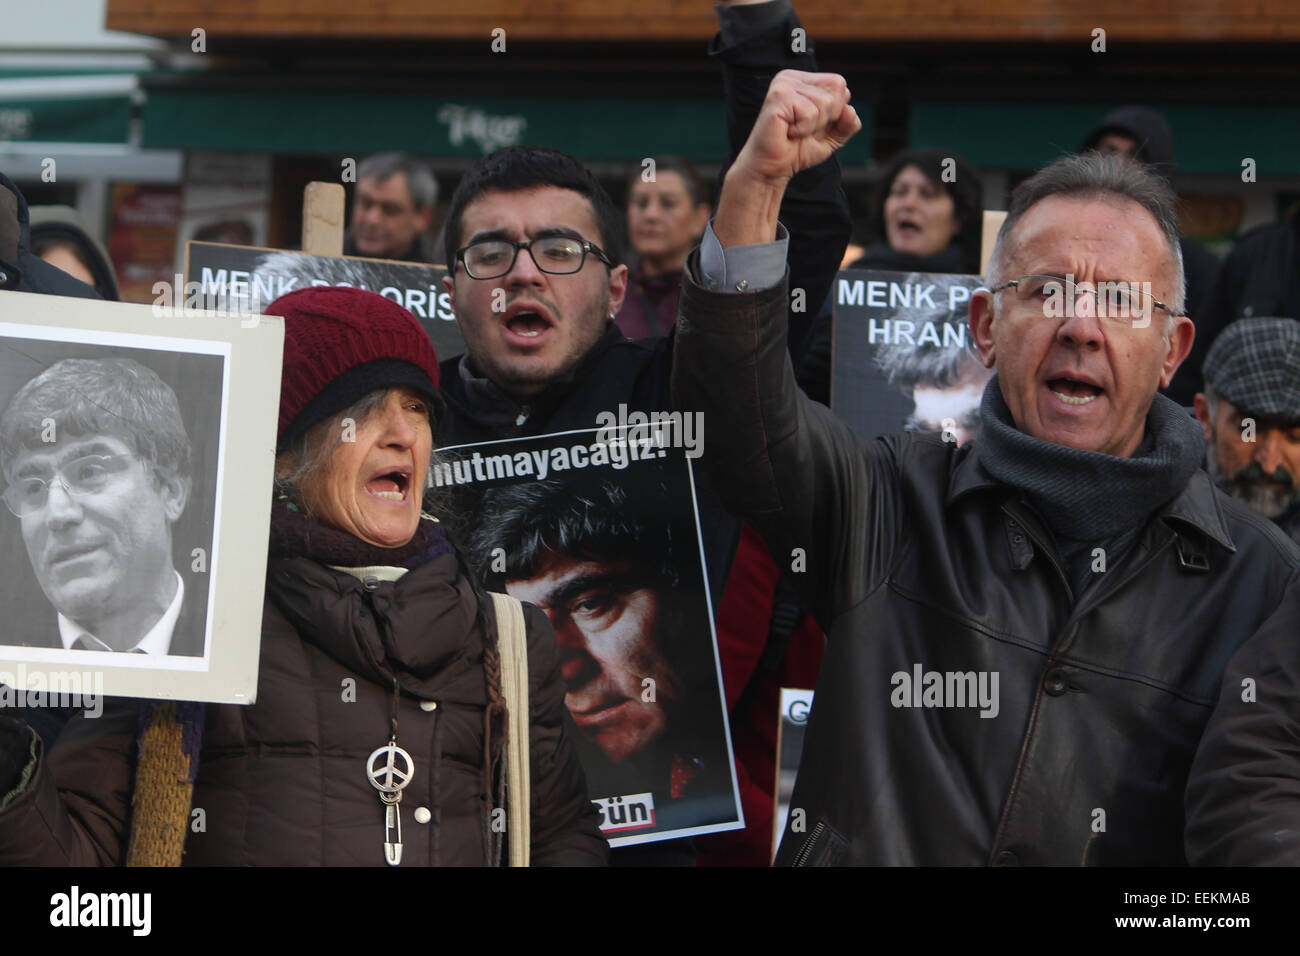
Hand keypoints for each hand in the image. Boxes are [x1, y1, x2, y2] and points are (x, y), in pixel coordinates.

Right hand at [730, 70, 859, 187]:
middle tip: (804, 128)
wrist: (772, 168)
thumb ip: (848, 124)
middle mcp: (792, 77)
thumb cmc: (796, 150)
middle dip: (827, 117)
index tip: (813, 124)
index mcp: (803, 80)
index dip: (836, 111)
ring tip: (794, 131)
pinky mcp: (778, 96)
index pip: (839, 84)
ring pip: (825, 102)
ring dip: (813, 126)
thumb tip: (850, 111)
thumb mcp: (831, 137)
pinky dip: (803, 129)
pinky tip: (788, 132)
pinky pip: (810, 112)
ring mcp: (784, 84)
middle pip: (837, 88)